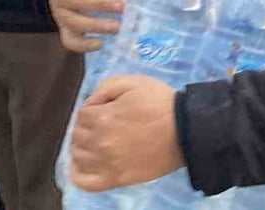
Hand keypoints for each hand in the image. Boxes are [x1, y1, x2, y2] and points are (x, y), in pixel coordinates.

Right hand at [47, 0, 124, 52]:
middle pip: (79, 1)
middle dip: (102, 4)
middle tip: (124, 6)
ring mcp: (61, 13)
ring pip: (76, 22)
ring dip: (97, 26)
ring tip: (118, 27)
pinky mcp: (64, 27)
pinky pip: (70, 40)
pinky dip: (83, 45)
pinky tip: (100, 44)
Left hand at [71, 75, 183, 190]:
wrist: (186, 130)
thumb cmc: (161, 103)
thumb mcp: (134, 82)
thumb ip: (106, 87)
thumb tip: (91, 102)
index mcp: (103, 117)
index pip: (82, 114)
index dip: (93, 109)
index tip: (107, 109)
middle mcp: (101, 141)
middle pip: (78, 135)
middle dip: (88, 127)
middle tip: (105, 124)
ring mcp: (107, 163)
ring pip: (78, 156)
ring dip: (84, 147)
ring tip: (99, 143)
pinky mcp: (116, 179)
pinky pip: (84, 182)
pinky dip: (78, 174)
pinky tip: (85, 165)